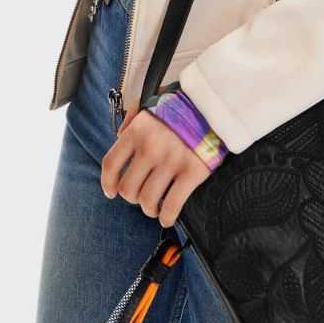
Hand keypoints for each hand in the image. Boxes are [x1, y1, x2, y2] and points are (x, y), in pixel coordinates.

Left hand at [101, 106, 210, 228]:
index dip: (108, 183)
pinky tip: (166, 218)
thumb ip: (131, 118)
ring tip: (154, 208)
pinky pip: (171, 205)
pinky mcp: (192, 173)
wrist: (215, 107)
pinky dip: (166, 217)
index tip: (111, 192)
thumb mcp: (150, 104)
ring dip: (149, 209)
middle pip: (128, 188)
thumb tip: (118, 137)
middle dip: (132, 198)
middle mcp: (150, 148)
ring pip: (147, 200)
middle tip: (141, 197)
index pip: (111, 164)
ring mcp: (171, 161)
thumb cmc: (181, 107)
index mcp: (137, 131)